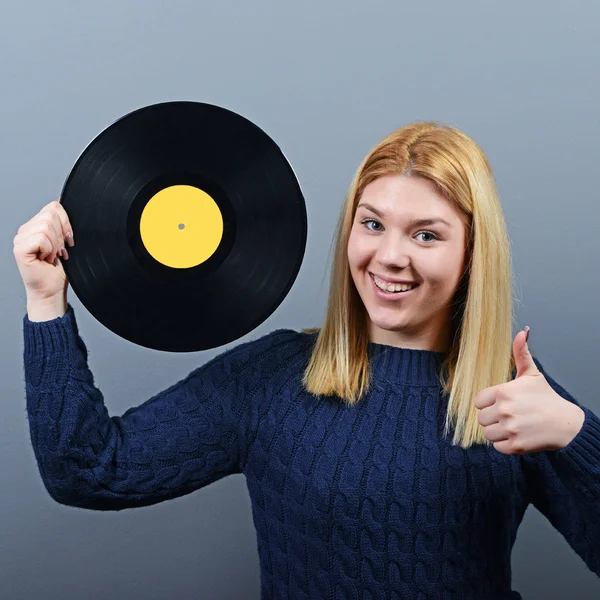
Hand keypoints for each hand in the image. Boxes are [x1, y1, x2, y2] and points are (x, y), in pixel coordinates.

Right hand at [13, 200, 74, 301]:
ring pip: (45, 226)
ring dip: (55, 244)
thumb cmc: (59, 269)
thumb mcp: (65, 241)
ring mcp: (20, 239)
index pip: (54, 207)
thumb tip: (65, 201)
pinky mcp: (19, 249)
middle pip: (50, 215)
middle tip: (58, 251)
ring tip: (52, 256)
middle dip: (61, 235)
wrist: (53, 289)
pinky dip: (49, 249)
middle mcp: (26, 230)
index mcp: (36, 225)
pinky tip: (46, 259)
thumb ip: (63, 223)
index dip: (66, 223)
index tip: (68, 241)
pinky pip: (41, 238)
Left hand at [474, 328, 584, 454]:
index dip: (488, 403)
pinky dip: (505, 444)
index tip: (502, 403)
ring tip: (513, 426)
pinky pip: (497, 446)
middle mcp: (505, 410)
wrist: (566, 424)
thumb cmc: (546, 398)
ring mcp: (510, 429)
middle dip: (493, 418)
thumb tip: (522, 331)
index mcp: (504, 392)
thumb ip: (521, 353)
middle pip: (481, 418)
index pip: (478, 401)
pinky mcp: (516, 445)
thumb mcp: (532, 374)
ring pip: (487, 433)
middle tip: (510, 415)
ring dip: (497, 432)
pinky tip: (518, 435)